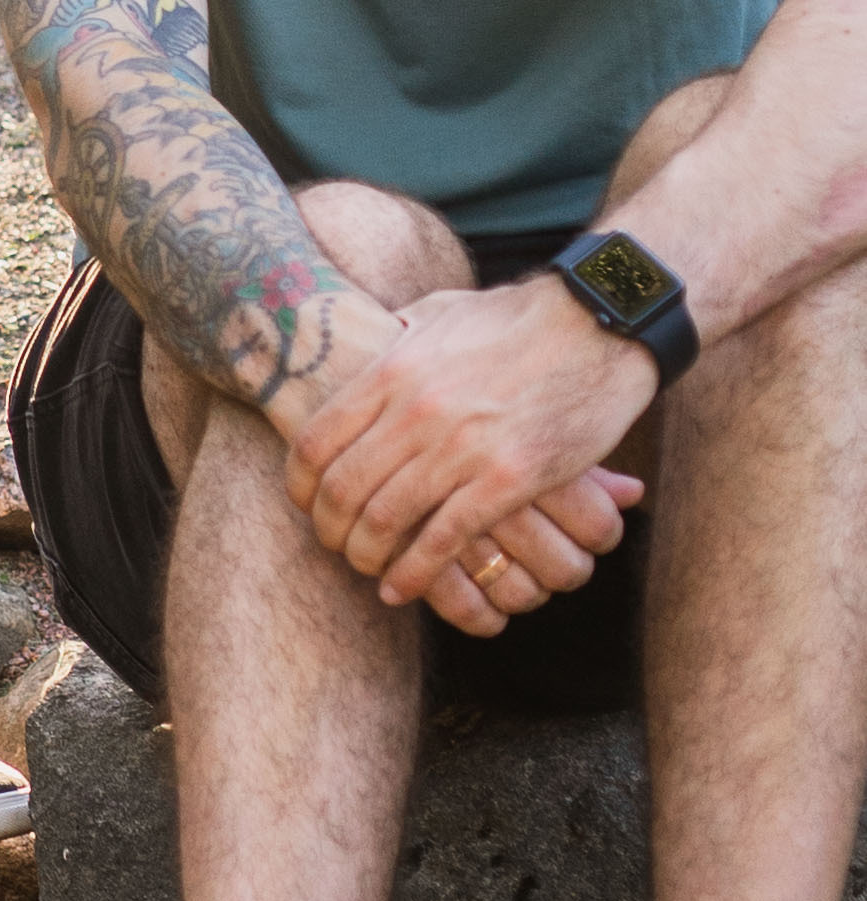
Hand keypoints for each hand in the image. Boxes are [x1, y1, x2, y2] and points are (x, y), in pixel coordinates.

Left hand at [285, 277, 650, 625]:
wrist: (600, 323)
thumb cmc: (521, 318)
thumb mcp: (442, 312)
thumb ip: (401, 334)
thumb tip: (374, 338)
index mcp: (393, 370)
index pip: (316, 441)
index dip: (300, 486)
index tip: (306, 506)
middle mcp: (416, 410)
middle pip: (342, 490)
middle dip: (329, 530)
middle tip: (336, 546)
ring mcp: (461, 446)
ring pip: (385, 521)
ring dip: (367, 557)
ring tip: (369, 569)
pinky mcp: (508, 479)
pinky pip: (443, 540)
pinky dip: (414, 574)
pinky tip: (404, 588)